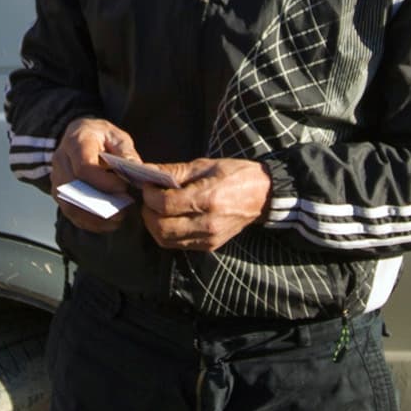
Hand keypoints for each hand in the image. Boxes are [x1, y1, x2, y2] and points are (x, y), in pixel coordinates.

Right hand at [49, 116, 140, 230]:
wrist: (79, 135)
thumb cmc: (100, 136)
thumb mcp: (117, 136)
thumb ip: (126, 153)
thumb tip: (135, 169)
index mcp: (76, 141)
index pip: (84, 167)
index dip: (104, 182)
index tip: (123, 188)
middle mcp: (60, 159)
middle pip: (74, 189)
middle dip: (99, 203)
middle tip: (123, 210)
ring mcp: (56, 177)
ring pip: (69, 204)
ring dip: (93, 217)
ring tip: (117, 220)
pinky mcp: (58, 192)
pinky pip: (69, 212)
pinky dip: (87, 222)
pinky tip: (106, 224)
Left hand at [138, 156, 270, 253]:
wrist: (263, 195)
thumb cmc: (235, 175)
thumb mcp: (206, 165)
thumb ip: (175, 170)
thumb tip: (149, 170)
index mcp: (208, 198)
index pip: (165, 204)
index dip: (149, 196)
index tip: (147, 186)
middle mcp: (208, 222)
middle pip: (161, 227)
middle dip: (148, 212)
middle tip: (149, 199)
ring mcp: (209, 237)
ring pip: (166, 240)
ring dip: (154, 226)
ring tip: (156, 210)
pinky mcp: (210, 245)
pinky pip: (179, 245)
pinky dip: (167, 233)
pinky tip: (170, 219)